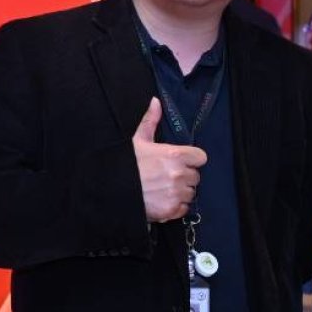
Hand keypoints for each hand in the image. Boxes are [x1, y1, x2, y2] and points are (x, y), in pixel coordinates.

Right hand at [133, 97, 207, 221]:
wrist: (111, 189)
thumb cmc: (126, 164)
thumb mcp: (138, 140)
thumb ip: (151, 121)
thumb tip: (156, 101)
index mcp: (175, 154)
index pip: (200, 157)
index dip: (192, 160)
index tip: (181, 162)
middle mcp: (179, 174)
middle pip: (195, 177)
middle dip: (184, 177)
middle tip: (168, 177)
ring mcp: (176, 193)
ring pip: (190, 193)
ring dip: (181, 192)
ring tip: (164, 190)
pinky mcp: (172, 210)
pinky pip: (184, 208)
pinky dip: (176, 206)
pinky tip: (163, 200)